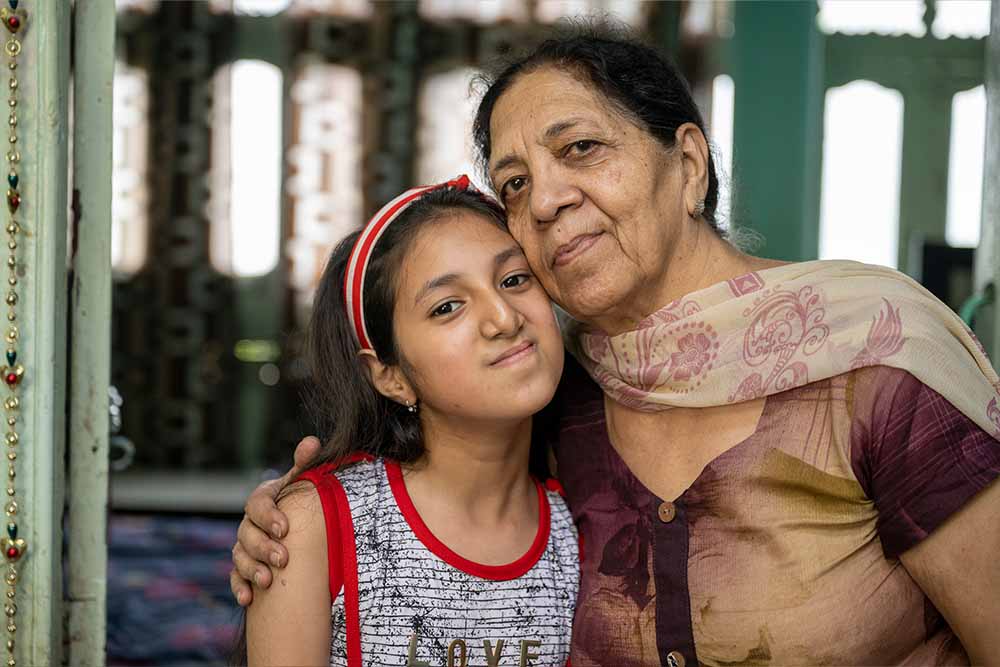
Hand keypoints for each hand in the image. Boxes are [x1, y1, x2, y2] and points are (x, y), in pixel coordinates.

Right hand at [229, 435, 321, 606]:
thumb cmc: (299, 502)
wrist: (296, 528)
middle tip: (283, 559)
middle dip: (263, 547)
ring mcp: (244, 545)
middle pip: (247, 534)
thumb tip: (311, 441)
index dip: (269, 516)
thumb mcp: (303, 484)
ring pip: (240, 556)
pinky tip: (248, 599)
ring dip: (252, 569)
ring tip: (268, 581)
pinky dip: (240, 587)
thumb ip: (305, 464)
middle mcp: (249, 522)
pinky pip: (236, 577)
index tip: (285, 528)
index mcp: (263, 500)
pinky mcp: (243, 568)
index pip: (257, 504)